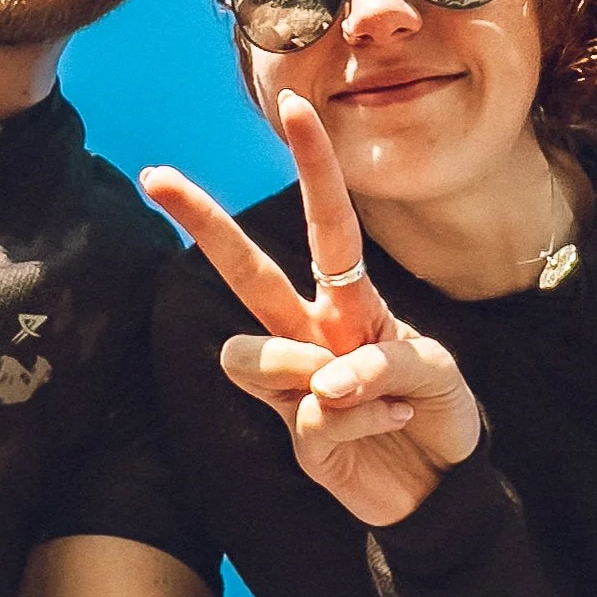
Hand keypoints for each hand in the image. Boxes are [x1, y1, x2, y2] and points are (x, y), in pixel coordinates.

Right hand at [142, 92, 480, 526]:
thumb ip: (388, 362)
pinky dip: (359, 421)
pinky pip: (309, 414)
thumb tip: (323, 379)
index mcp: (352, 302)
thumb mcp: (438, 374)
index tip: (295, 104)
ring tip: (364, 394)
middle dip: (202, 222)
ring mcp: (297, 384)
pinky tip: (385, 428)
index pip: (329, 225)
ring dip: (305, 370)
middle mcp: (314, 333)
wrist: (442, 492)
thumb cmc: (440, 415)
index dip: (313, 166)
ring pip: (249, 353)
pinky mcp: (297, 434)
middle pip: (246, 272)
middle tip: (155, 175)